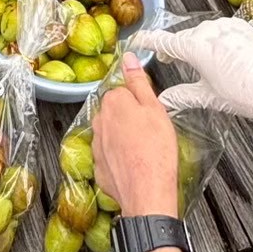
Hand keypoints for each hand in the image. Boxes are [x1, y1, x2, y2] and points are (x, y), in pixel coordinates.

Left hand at [92, 53, 178, 216]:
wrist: (147, 194)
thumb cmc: (155, 151)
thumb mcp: (154, 108)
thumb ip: (138, 81)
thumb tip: (128, 57)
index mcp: (113, 102)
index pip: (122, 91)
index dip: (139, 102)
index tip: (149, 113)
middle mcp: (99, 121)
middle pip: (115, 111)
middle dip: (129, 118)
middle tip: (150, 131)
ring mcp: (97, 146)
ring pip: (111, 133)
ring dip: (124, 138)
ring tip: (144, 150)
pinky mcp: (99, 167)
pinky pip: (110, 155)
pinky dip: (120, 158)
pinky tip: (135, 164)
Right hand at [134, 17, 252, 136]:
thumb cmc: (243, 95)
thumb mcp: (208, 97)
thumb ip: (182, 96)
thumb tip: (162, 101)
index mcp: (196, 47)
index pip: (164, 40)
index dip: (148, 41)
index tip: (137, 40)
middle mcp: (208, 31)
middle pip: (183, 37)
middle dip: (175, 47)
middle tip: (168, 59)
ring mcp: (226, 26)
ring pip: (201, 33)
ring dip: (195, 44)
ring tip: (196, 62)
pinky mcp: (240, 26)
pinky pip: (219, 30)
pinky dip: (213, 40)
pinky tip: (219, 55)